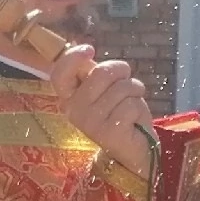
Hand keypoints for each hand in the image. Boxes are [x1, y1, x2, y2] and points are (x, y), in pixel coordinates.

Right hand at [45, 43, 155, 175]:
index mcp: (70, 99)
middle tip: (127, 84)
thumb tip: (86, 52)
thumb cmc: (120, 116)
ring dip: (135, 92)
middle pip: (101, 72)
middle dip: (121, 72)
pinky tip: (134, 122)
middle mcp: (75, 111)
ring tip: (131, 107)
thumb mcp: (104, 92)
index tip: (90, 49)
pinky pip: (132, 104)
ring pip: (122, 87)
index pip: (59, 74)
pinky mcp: (109, 132)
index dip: (72, 57)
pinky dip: (140, 109)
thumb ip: (95, 75)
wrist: (133, 152)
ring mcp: (90, 123)